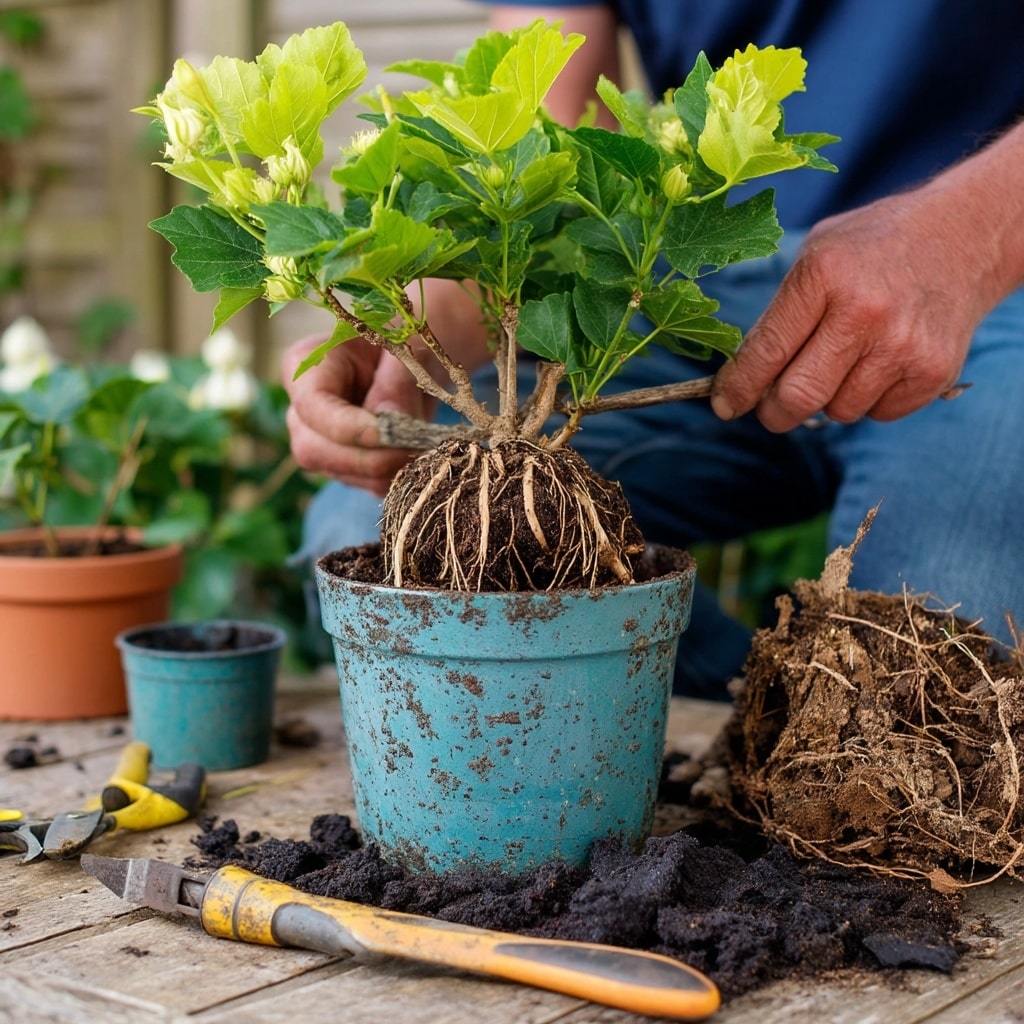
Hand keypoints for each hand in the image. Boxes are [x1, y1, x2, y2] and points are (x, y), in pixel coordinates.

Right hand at [282, 335, 428, 495]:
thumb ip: (396, 384)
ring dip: (389, 467)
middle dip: (370, 456)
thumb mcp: (401, 352)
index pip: (312, 407)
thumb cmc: (399, 345)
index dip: (350, 427)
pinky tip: (419, 452)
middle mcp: (301, 412)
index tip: (392, 433)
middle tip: (419, 446)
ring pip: (345, 473)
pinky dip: (397, 475)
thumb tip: (392, 429)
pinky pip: (368, 484)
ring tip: (426, 443)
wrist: (406, 363)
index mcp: (304, 367)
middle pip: (315, 450)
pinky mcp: (345, 467)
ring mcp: (319, 444)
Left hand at [710, 189, 995, 431]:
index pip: (766, 352)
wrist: (964, 236)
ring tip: (844, 360)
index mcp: (823, 275)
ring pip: (838, 412)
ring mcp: (903, 344)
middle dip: (774, 413)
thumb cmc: (871, 249)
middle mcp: (863, 311)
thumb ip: (779, 314)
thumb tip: (741, 378)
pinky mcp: (933, 371)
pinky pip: (878, 414)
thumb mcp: (816, 254)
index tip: (724, 405)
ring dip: (829, 399)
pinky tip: (880, 361)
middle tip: (771, 407)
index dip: (738, 388)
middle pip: (797, 398)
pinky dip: (870, 400)